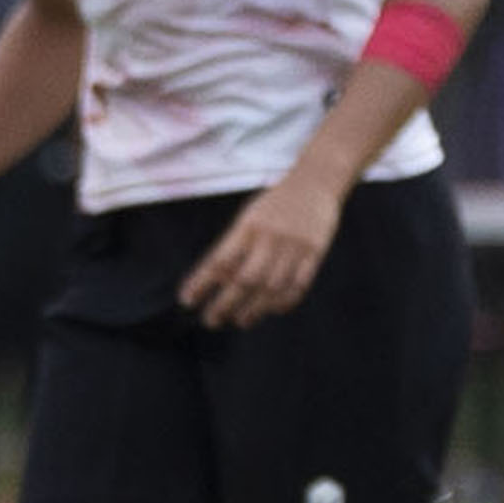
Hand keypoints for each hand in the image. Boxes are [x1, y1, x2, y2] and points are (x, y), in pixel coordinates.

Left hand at [179, 176, 342, 328]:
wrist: (316, 181)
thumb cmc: (274, 205)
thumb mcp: (249, 217)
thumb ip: (234, 246)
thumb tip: (215, 282)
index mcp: (248, 226)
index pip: (220, 260)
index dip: (202, 283)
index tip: (187, 301)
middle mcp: (270, 237)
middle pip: (245, 279)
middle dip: (224, 304)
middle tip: (210, 320)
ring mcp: (294, 246)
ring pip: (271, 287)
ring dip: (253, 310)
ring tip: (240, 321)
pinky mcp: (315, 252)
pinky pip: (299, 285)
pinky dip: (284, 302)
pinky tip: (272, 310)